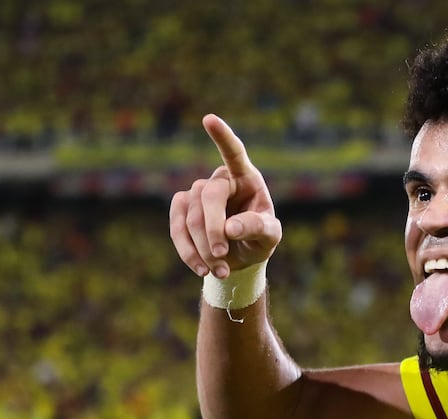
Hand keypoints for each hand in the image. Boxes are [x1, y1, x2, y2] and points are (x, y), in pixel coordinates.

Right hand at [169, 114, 282, 278]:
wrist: (239, 257)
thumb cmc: (260, 239)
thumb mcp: (270, 237)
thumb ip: (257, 228)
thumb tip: (230, 229)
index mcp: (247, 178)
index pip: (234, 153)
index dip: (222, 137)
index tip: (209, 119)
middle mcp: (220, 180)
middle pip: (209, 195)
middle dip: (213, 228)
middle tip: (221, 255)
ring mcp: (197, 192)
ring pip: (190, 215)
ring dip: (203, 247)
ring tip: (220, 270)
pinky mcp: (181, 208)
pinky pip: (177, 227)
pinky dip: (188, 251)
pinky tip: (201, 268)